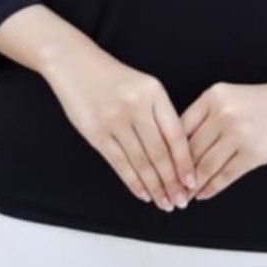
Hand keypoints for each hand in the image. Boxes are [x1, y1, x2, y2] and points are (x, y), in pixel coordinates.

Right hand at [44, 44, 196, 212]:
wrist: (74, 63)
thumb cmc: (113, 77)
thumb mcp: (143, 86)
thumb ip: (159, 113)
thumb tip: (177, 153)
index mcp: (153, 92)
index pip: (175, 134)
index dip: (184, 161)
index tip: (192, 181)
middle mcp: (136, 106)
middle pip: (159, 152)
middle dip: (172, 181)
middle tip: (181, 201)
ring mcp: (115, 120)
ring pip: (140, 162)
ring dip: (154, 187)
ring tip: (164, 203)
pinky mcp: (97, 133)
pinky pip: (119, 163)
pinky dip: (133, 182)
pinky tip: (143, 194)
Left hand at [179, 79, 266, 201]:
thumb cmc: (266, 101)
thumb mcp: (231, 97)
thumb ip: (208, 117)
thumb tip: (183, 147)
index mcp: (213, 96)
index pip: (181, 127)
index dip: (169, 150)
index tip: (160, 166)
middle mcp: (223, 113)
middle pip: (190, 148)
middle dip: (177, 172)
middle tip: (167, 187)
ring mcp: (238, 134)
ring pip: (205, 165)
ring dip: (192, 184)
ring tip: (184, 195)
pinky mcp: (253, 153)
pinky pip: (226, 175)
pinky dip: (212, 188)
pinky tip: (204, 195)